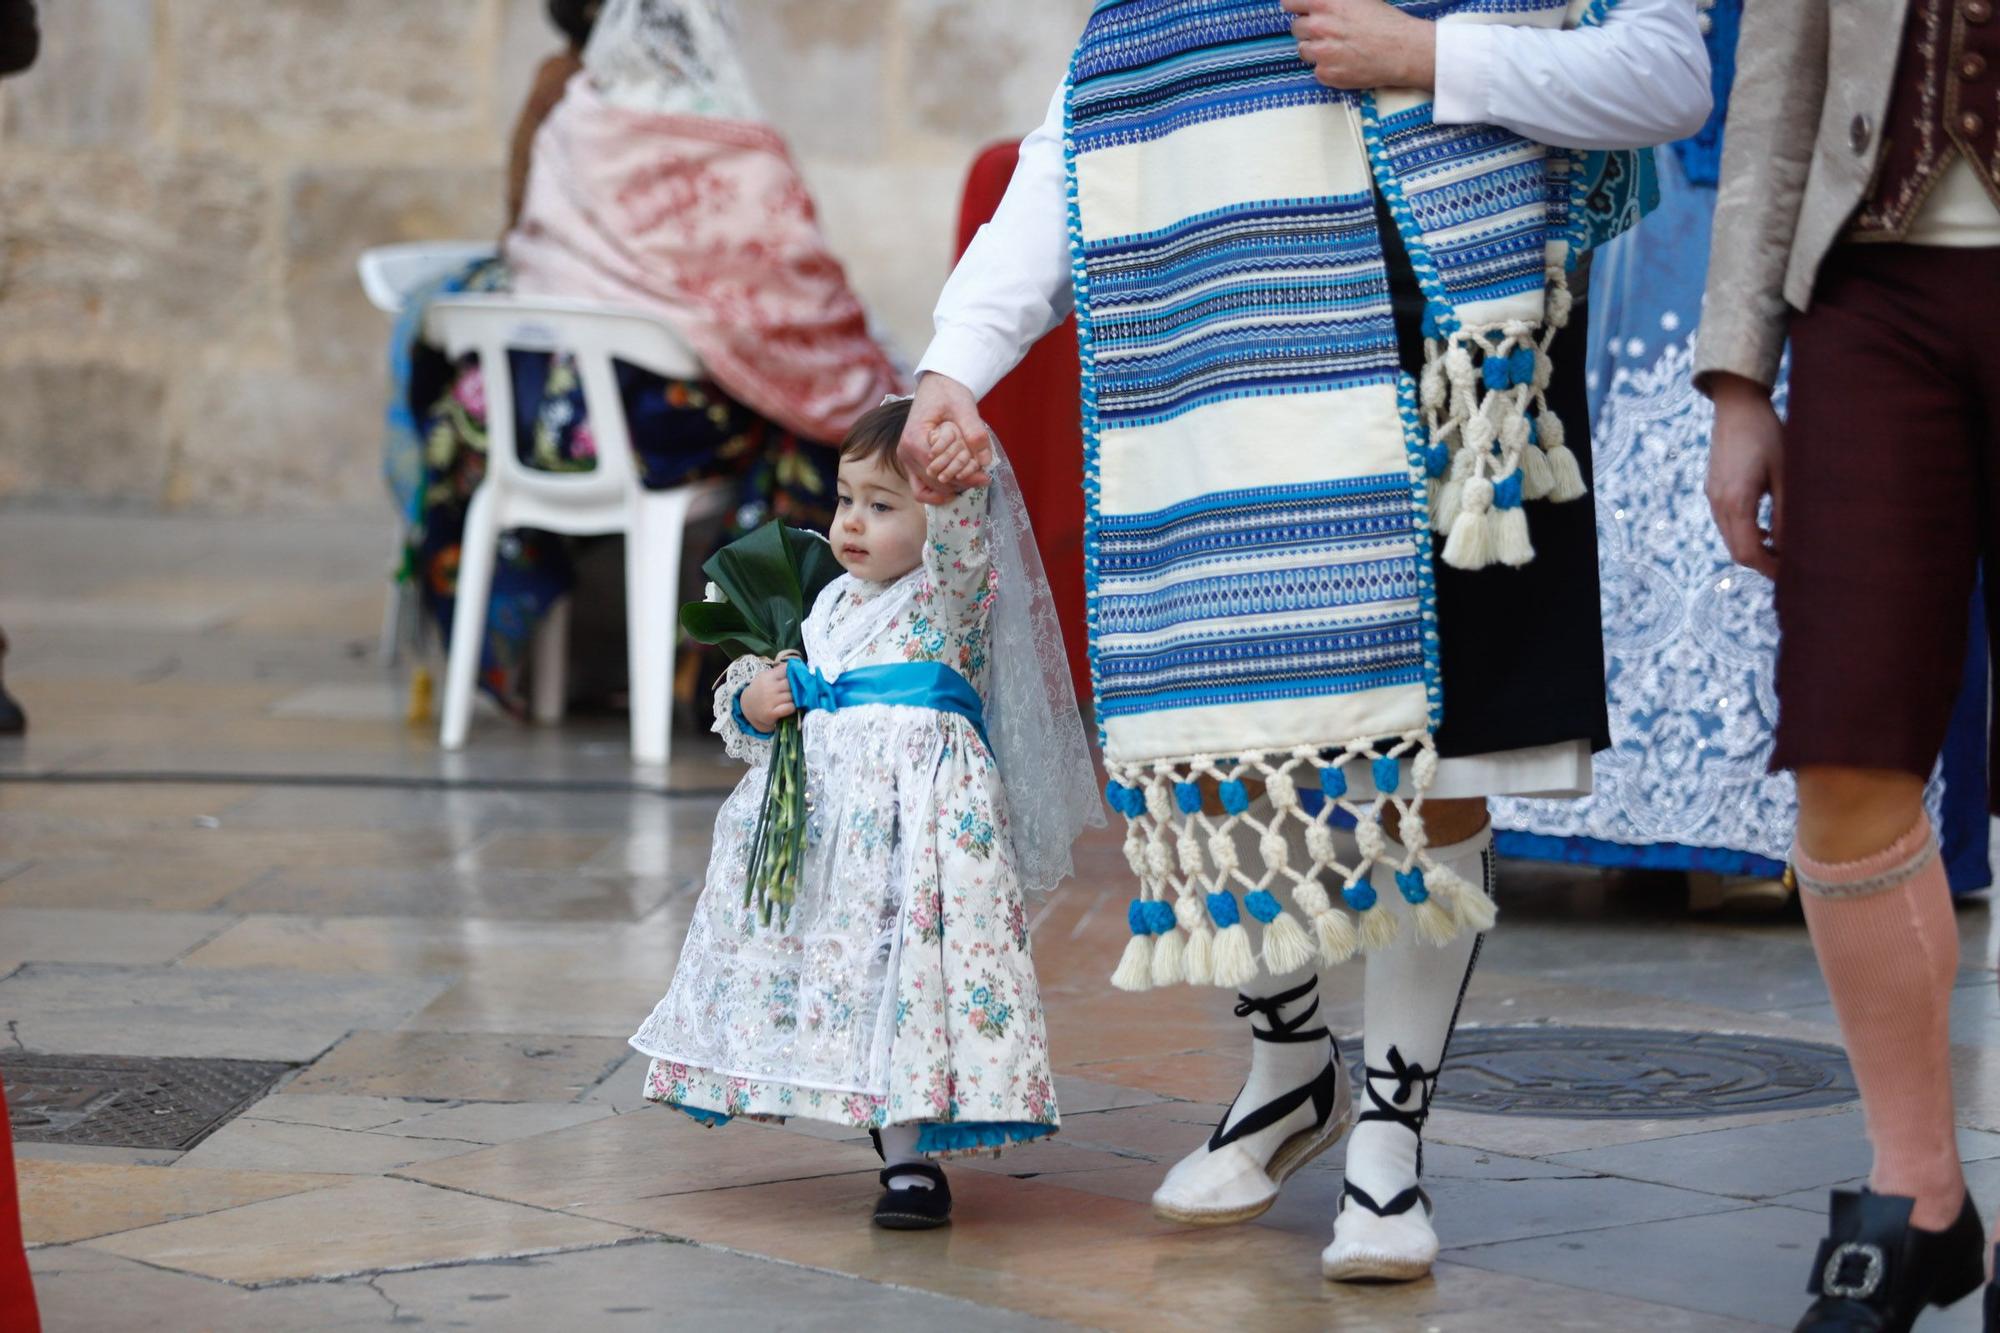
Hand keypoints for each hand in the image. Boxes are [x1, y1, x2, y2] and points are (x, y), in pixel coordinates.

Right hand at [739, 664, 795, 733]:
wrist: (747, 707)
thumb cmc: (761, 691)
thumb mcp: (766, 677)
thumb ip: (779, 671)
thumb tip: (798, 664)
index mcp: (767, 676)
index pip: (787, 669)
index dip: (794, 672)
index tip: (798, 676)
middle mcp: (768, 687)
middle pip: (791, 684)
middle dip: (796, 687)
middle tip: (796, 690)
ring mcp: (769, 700)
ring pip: (792, 696)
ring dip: (795, 698)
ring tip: (791, 699)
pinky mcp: (771, 713)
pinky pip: (790, 707)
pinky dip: (792, 707)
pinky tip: (788, 707)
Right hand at [900, 372, 992, 502]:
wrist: (937, 385)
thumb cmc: (948, 393)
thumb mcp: (964, 408)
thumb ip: (975, 431)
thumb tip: (985, 460)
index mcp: (915, 439)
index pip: (939, 471)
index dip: (963, 477)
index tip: (984, 477)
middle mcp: (905, 452)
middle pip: (934, 482)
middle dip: (960, 483)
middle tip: (983, 479)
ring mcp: (906, 459)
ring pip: (927, 488)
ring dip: (950, 487)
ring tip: (972, 480)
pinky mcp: (911, 461)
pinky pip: (920, 487)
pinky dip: (936, 492)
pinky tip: (955, 489)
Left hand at [1281, 0, 1436, 90]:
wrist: (1402, 50)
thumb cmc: (1384, 21)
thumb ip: (1331, 1)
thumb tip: (1316, 4)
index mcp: (1324, 3)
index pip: (1288, 3)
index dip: (1296, 7)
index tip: (1302, 12)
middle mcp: (1318, 27)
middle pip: (1295, 28)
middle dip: (1309, 30)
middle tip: (1329, 32)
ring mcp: (1320, 53)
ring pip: (1303, 50)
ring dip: (1315, 49)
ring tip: (1338, 47)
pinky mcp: (1326, 74)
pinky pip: (1316, 70)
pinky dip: (1327, 68)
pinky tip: (1345, 62)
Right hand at [1704, 373, 1782, 579]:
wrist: (1737, 407)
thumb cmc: (1768, 435)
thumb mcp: (1787, 474)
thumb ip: (1787, 513)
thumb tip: (1792, 547)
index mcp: (1737, 502)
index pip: (1749, 552)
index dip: (1770, 568)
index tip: (1792, 574)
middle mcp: (1719, 504)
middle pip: (1737, 551)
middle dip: (1762, 563)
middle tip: (1791, 567)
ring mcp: (1713, 497)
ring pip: (1730, 539)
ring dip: (1753, 549)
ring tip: (1782, 549)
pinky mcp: (1713, 490)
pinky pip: (1726, 523)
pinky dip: (1744, 534)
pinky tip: (1766, 528)